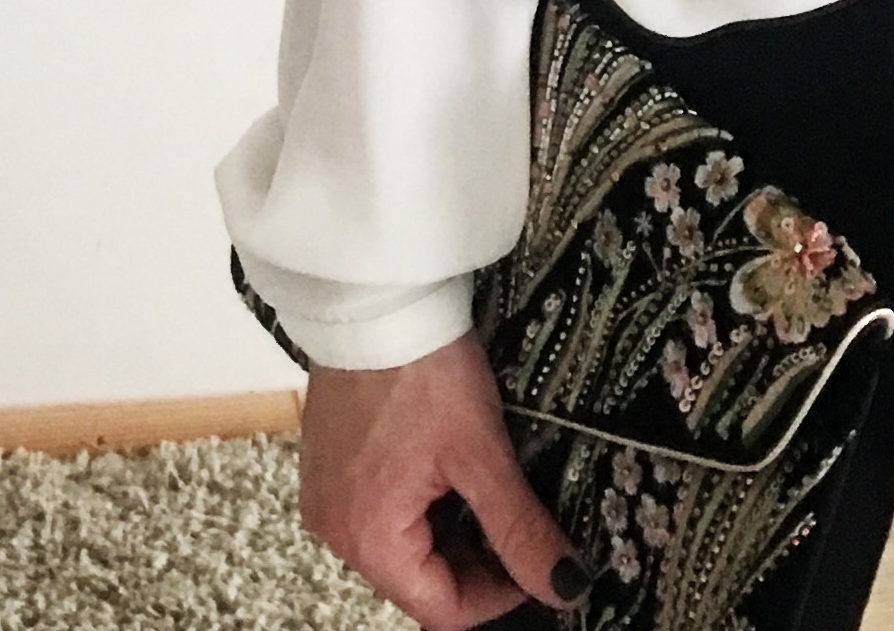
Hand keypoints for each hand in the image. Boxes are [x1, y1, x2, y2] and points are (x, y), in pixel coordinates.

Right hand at [296, 331, 590, 629]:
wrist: (374, 295)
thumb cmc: (425, 371)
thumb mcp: (481, 451)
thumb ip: (521, 528)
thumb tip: (566, 588)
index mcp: (368, 540)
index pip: (441, 608)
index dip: (499, 595)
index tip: (541, 563)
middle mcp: (335, 530)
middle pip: (418, 578)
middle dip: (475, 559)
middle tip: (522, 520)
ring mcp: (326, 496)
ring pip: (402, 543)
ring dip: (449, 529)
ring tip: (489, 484)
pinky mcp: (329, 463)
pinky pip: (380, 508)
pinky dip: (421, 501)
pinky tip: (449, 463)